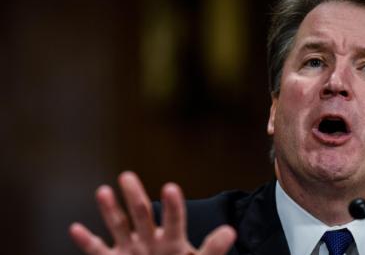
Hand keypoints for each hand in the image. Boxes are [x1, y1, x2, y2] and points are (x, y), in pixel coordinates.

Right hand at [69, 171, 235, 254]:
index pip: (175, 220)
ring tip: (103, 190)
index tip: (170, 187)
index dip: (174, 206)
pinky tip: (75, 228)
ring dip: (110, 210)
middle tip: (127, 176)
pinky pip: (98, 251)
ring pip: (119, 226)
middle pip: (142, 214)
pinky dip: (86, 241)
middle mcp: (150, 239)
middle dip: (135, 196)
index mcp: (172, 239)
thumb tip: (230, 231)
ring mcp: (131, 249)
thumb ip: (212, 249)